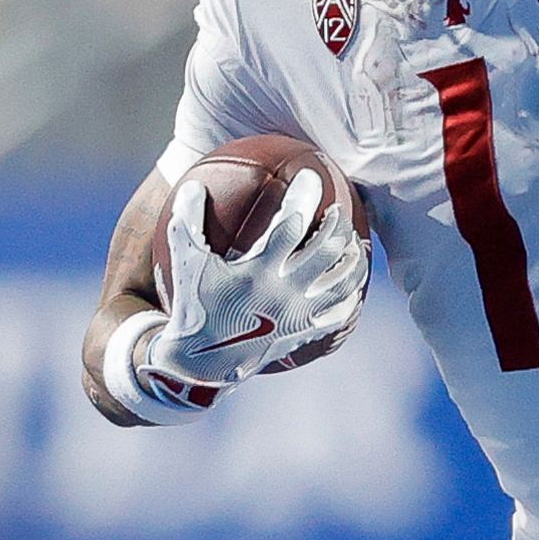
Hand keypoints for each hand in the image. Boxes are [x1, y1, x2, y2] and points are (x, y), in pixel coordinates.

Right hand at [156, 166, 367, 388]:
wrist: (201, 363)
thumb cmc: (193, 305)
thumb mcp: (185, 262)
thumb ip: (187, 221)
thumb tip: (191, 182)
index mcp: (258, 271)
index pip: (290, 226)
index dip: (304, 197)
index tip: (310, 175)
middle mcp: (285, 293)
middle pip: (328, 250)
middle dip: (338, 223)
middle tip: (338, 209)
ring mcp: (300, 315)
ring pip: (343, 280)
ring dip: (351, 255)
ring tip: (350, 240)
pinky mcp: (306, 333)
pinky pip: (341, 313)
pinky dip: (351, 293)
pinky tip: (353, 280)